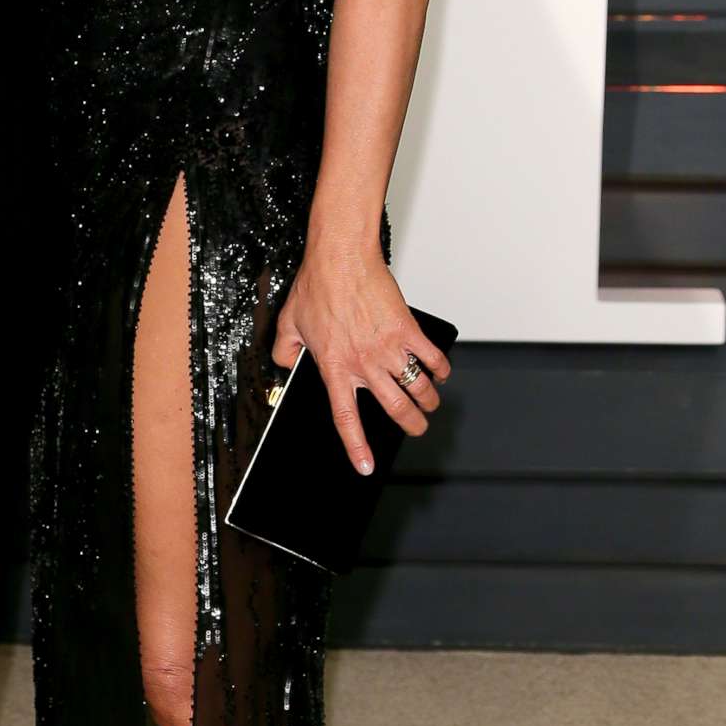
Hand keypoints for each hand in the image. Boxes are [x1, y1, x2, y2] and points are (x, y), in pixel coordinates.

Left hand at [272, 245, 449, 475]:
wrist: (341, 258)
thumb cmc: (316, 286)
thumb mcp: (288, 323)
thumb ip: (285, 350)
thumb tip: (285, 364)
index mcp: (334, 368)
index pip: (346, 418)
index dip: (357, 447)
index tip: (366, 466)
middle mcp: (364, 364)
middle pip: (397, 409)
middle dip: (412, 425)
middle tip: (416, 427)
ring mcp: (389, 348)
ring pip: (419, 389)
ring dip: (428, 400)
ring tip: (429, 402)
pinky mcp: (408, 330)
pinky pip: (433, 359)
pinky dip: (441, 370)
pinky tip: (440, 372)